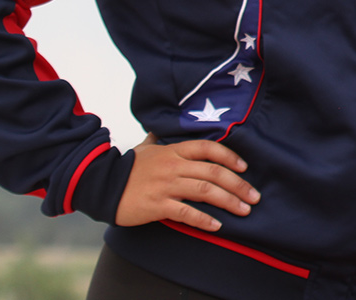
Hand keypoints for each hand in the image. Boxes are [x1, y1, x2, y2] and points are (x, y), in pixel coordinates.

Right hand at [114, 134, 260, 231]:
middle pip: (214, 172)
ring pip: (205, 191)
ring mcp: (166, 185)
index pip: (209, 148)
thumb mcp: (145, 147)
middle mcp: (174, 166)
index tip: (245, 168)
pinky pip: (186, 212)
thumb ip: (159, 139)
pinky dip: (204, 219)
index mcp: (174, 150)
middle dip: (239, 185)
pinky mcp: (158, 205)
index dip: (230, 157)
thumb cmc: (127, 167)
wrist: (100, 185)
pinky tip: (217, 225)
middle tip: (254, 197)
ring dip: (229, 201)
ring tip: (244, 211)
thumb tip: (162, 130)